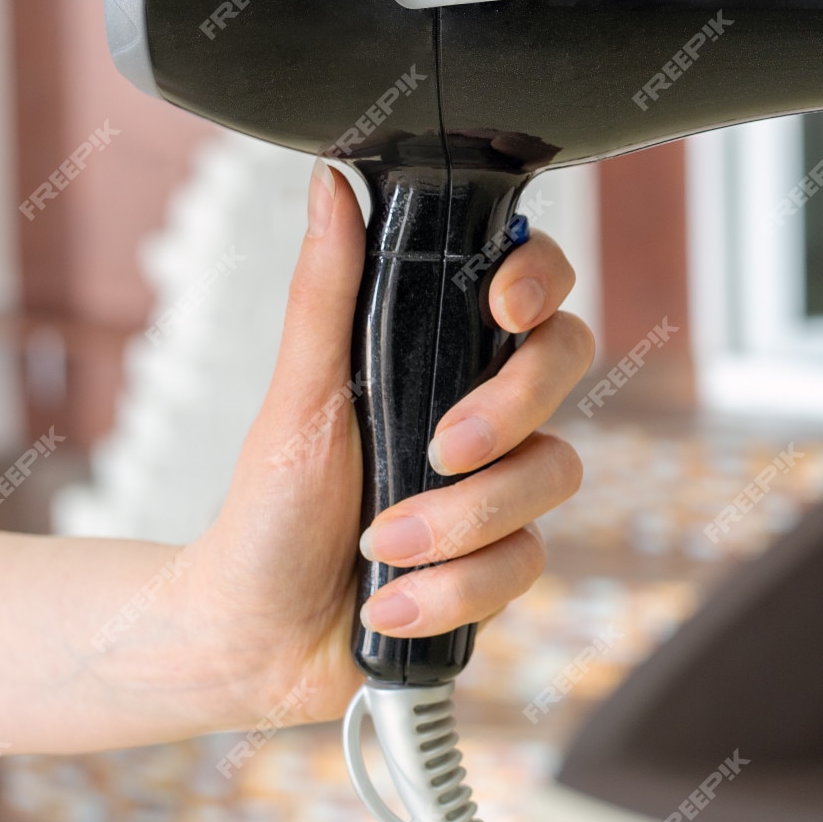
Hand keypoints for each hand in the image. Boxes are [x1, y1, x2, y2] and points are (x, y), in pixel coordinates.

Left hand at [178, 162, 592, 729]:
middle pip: (568, 364)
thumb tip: (329, 185)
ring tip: (382, 548)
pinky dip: (452, 588)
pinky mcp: (505, 562)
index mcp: (441, 357)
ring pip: (553, 473)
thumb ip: (327, 293)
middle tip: (441, 448)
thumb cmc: (270, 511)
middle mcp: (487, 412)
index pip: (533, 289)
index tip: (504, 304)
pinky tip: (393, 604)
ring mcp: (504, 487)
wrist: (254, 635)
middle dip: (509, 409)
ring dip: (461, 521)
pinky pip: (527, 561)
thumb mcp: (298, 397)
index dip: (539, 281)